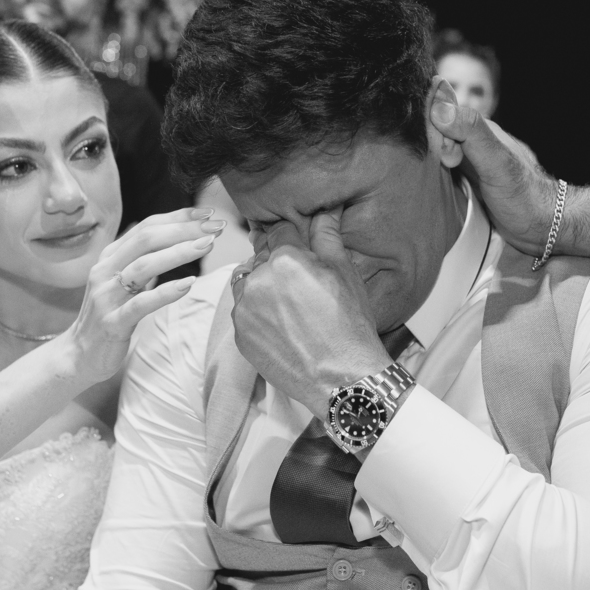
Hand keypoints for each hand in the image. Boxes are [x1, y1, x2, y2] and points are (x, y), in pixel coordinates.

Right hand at [63, 207, 219, 384]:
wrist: (80, 354)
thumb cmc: (110, 315)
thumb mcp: (124, 282)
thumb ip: (144, 260)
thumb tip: (174, 237)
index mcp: (110, 256)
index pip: (146, 226)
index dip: (178, 217)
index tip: (208, 213)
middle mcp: (105, 270)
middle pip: (146, 239)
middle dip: (183, 229)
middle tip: (214, 227)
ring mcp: (106, 296)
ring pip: (143, 266)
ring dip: (178, 252)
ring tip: (207, 246)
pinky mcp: (112, 322)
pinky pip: (140, 304)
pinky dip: (166, 292)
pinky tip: (189, 284)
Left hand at [231, 211, 390, 415]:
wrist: (342, 378)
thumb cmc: (349, 326)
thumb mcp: (344, 273)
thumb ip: (327, 236)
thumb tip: (324, 210)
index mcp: (285, 258)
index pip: (279, 231)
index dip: (291, 238)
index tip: (296, 247)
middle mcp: (259, 279)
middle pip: (261, 257)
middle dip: (277, 263)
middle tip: (299, 284)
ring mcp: (245, 309)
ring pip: (249, 283)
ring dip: (263, 287)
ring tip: (290, 306)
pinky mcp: (240, 334)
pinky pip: (244, 312)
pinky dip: (258, 313)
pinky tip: (282, 325)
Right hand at [428, 87, 555, 255]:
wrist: (543, 227)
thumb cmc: (524, 195)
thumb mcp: (497, 162)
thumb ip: (471, 133)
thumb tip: (439, 108)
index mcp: (479, 129)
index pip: (440, 114)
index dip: (431, 131)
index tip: (442, 157)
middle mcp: (470, 142)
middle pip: (433, 134)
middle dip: (424, 148)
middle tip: (444, 171)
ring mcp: (467, 162)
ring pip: (434, 153)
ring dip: (424, 162)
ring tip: (423, 178)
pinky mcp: (464, 182)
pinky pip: (439, 172)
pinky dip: (431, 177)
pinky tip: (428, 186)